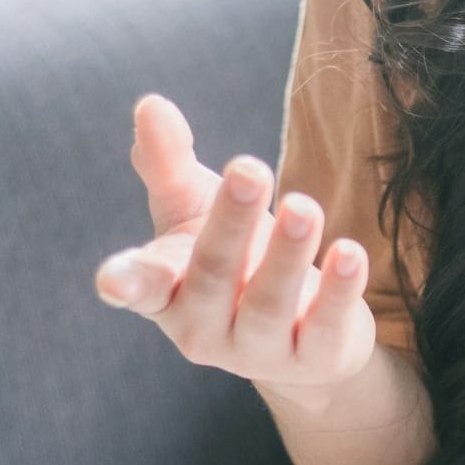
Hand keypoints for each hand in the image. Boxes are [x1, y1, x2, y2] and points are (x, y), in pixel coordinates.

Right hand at [94, 94, 378, 397]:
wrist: (299, 331)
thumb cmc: (232, 258)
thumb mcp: (193, 209)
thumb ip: (168, 163)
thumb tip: (150, 105)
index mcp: (166, 291)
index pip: (143, 286)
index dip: (128, 282)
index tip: (114, 279)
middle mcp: (204, 328)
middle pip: (214, 274)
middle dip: (232, 223)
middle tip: (250, 169)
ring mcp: (258, 351)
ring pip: (270, 303)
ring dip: (287, 253)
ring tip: (304, 206)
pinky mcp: (313, 358)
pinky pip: (324, 326)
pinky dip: (338, 290)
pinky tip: (350, 252)